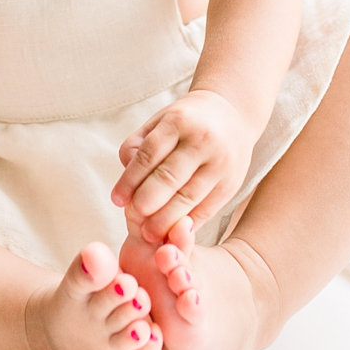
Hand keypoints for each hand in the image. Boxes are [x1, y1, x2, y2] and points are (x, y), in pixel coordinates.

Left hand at [110, 90, 255, 243]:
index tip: (117, 200)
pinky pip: (206, 209)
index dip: (130, 180)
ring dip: (165, 220)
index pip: (149, 154)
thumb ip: (137, 147)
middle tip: (132, 220)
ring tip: (149, 233)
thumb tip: (127, 182)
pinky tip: (171, 232)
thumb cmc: (186, 123)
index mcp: (179, 121)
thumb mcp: (159, 121)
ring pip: (188, 198)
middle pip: (168, 177)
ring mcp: (220, 163)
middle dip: (147, 202)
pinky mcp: (231, 184)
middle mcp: (202, 140)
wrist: (232, 116)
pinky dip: (186, 224)